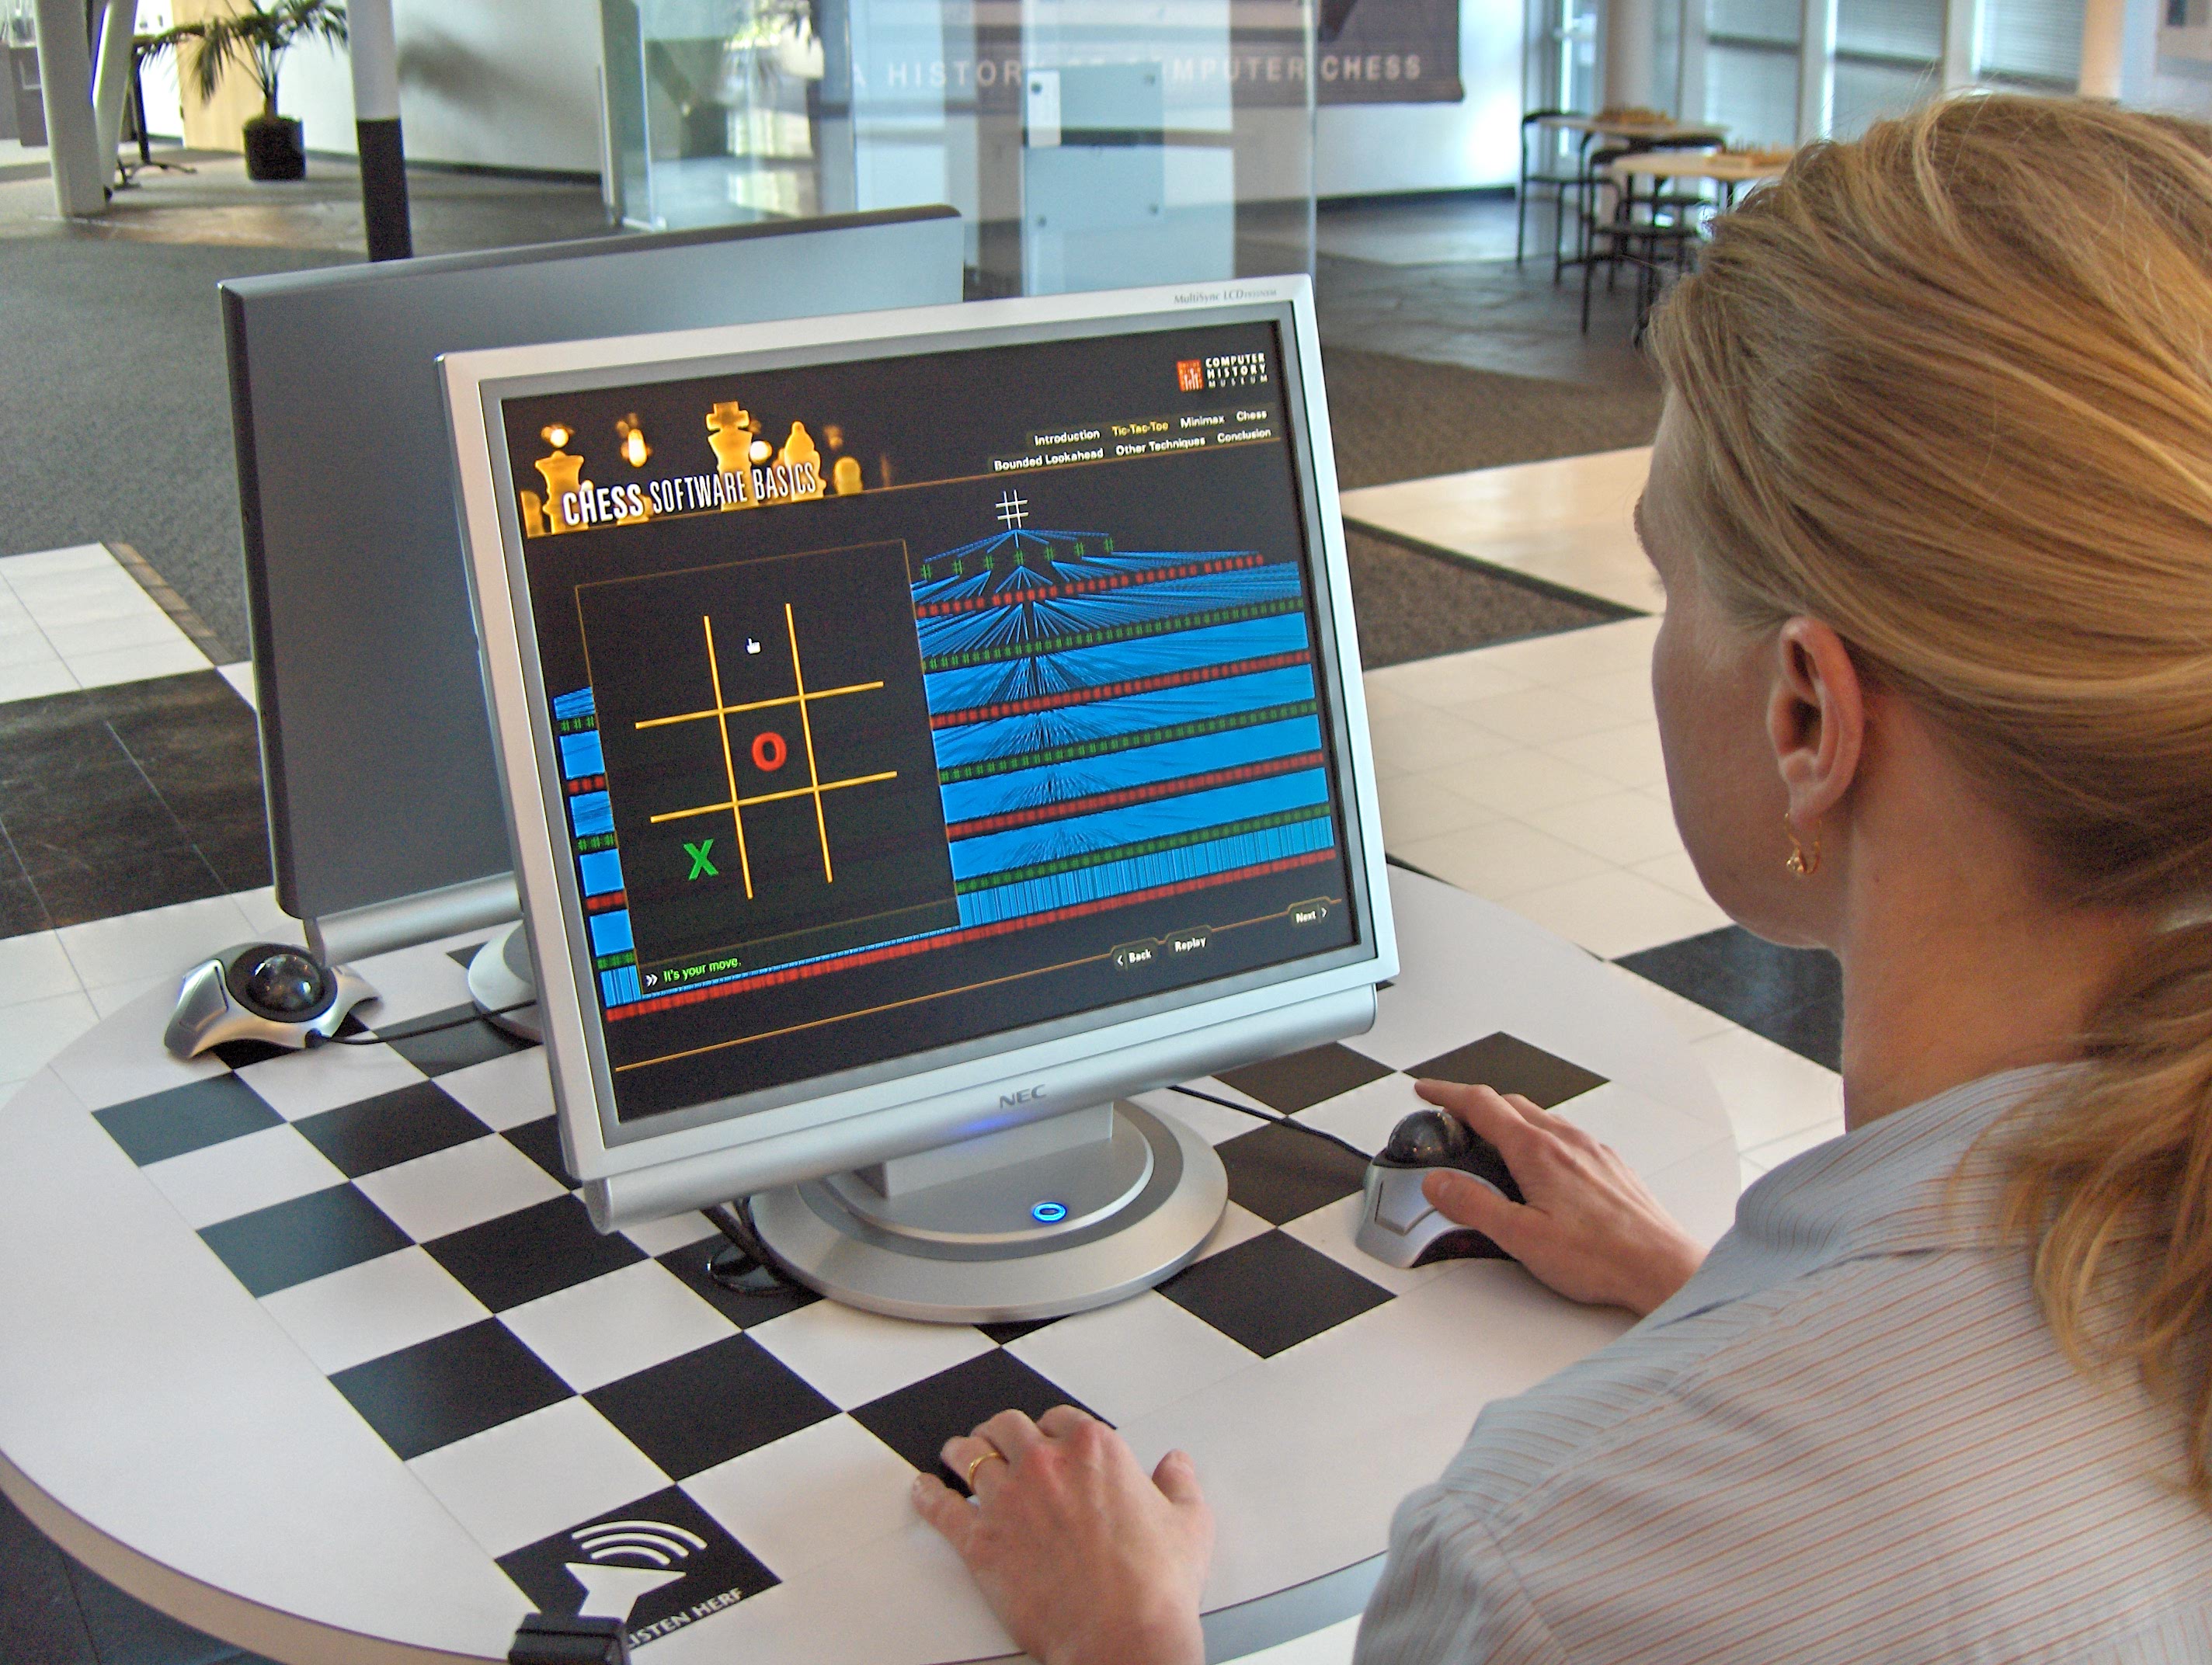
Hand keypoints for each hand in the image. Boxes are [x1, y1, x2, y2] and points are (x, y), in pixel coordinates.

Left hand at [913, 1406, 1211, 1664]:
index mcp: (1094, 1450)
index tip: (1047, 1435)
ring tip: (957, 1453)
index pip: (1060, 1418)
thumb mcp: (1189, 1523)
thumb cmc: (1152, 1586)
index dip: (1051, 1427)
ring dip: (962, 1451)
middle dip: (1002, 1431)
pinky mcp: (981, 1542)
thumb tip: (1175, 1465)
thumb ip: (1179, 1483)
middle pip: (1008, 1427)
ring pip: (969, 1455)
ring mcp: (1008, 1500)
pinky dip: (928, 1495)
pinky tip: (925, 1490)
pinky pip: (941, 1507)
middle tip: (997, 1438)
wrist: (1122, 1635)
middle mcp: (1046, 1465)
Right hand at [1414, 1078, 1704, 1315]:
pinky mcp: (1609, 1166)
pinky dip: (1539, 1138)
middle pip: (1510, 1104)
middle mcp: (1567, 1141)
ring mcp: (1592, 1151)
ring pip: (1540, 1118)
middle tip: (1452, 1118)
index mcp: (1538, 1151)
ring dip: (1509, 1121)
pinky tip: (1541, 1168)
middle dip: (1475, 1105)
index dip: (1447, 1093)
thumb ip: (1473, 1206)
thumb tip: (1439, 1184)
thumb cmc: (1603, 1256)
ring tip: (1491, 1143)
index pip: (1481, 1104)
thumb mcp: (1521, 1237)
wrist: (1661, 1268)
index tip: (1426, 1091)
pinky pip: (1565, 1136)